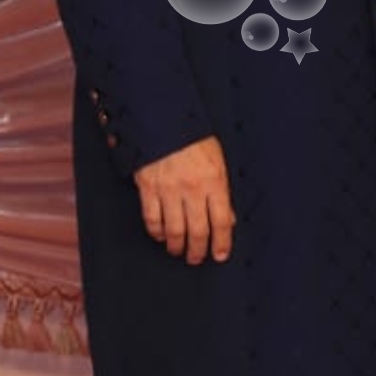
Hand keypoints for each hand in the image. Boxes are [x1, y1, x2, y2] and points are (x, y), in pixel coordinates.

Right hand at [134, 137, 234, 264]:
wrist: (162, 117)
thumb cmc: (192, 137)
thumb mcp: (217, 160)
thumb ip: (222, 190)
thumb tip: (228, 218)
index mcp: (214, 180)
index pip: (222, 221)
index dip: (222, 243)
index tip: (220, 255)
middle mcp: (192, 188)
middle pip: (198, 231)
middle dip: (198, 251)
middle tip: (197, 258)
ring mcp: (168, 189)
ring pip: (174, 230)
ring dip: (177, 246)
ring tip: (179, 250)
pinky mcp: (148, 188)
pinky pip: (152, 219)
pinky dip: (156, 232)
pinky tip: (161, 235)